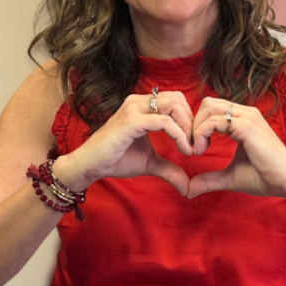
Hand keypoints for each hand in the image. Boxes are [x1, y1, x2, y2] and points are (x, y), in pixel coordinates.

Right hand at [56, 89, 193, 195]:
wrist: (90, 166)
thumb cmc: (116, 160)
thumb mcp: (150, 163)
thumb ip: (169, 169)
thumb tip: (187, 187)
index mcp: (142, 105)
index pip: (175, 100)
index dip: (189, 119)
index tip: (193, 142)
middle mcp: (138, 102)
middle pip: (177, 98)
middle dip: (191, 121)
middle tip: (195, 144)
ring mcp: (134, 110)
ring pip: (173, 106)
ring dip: (187, 127)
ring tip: (189, 148)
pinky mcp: (131, 122)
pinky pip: (165, 122)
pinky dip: (179, 135)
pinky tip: (183, 151)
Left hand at [187, 97, 285, 198]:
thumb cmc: (265, 177)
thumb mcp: (230, 176)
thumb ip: (210, 179)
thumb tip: (189, 190)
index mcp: (243, 120)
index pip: (212, 109)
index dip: (198, 126)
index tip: (195, 149)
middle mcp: (245, 113)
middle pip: (207, 103)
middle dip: (193, 123)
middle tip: (191, 147)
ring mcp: (246, 117)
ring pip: (208, 108)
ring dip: (195, 129)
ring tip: (195, 150)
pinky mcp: (246, 126)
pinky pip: (214, 121)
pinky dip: (201, 134)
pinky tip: (200, 151)